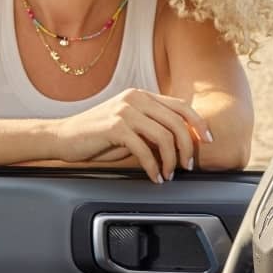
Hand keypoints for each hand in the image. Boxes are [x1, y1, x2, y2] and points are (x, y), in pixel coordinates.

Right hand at [51, 89, 212, 182]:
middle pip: (177, 122)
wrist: (64, 137)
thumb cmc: (98, 136)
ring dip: (170, 161)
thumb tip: (180, 144)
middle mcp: (135, 98)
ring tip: (168, 174)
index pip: (181, 106)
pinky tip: (154, 176)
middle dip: (187, 148)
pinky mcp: (115, 127)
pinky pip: (144, 150)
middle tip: (187, 166)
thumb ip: (152, 129)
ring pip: (164, 137)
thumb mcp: (130, 128)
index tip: (208, 141)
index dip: (199, 123)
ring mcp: (125, 111)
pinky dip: (153, 167)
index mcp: (142, 96)